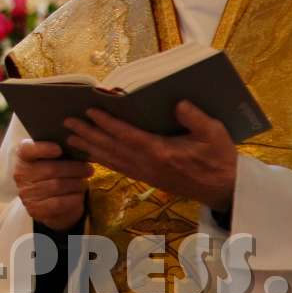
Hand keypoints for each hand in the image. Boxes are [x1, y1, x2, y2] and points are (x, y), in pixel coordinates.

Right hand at [14, 140, 92, 231]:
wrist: (47, 200)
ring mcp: (26, 193)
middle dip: (73, 169)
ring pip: (57, 186)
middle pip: (50, 169)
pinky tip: (79, 195)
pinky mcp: (35, 209)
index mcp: (23, 156)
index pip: (27, 150)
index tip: (59, 149)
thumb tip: (83, 149)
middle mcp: (20, 174)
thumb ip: (62, 151)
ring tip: (84, 182)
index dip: (42, 149)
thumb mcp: (54, 158)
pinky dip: (72, 198)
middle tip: (88, 169)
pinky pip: (58, 203)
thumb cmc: (54, 171)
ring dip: (76, 184)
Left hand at [64, 101, 237, 211]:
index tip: (90, 111)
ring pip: (112, 160)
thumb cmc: (219, 158)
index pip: (127, 136)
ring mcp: (147, 174)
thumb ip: (195, 118)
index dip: (107, 123)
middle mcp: (149, 165)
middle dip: (88, 134)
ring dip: (90, 148)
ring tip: (70, 138)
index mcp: (162, 153)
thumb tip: (178, 103)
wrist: (224, 189)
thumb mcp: (214, 134)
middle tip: (67, 122)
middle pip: (112, 148)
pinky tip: (91, 154)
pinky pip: (119, 168)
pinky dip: (103, 160)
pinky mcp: (148, 179)